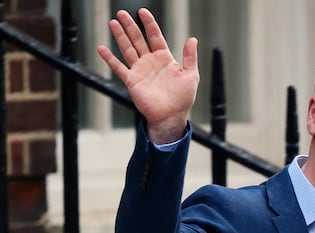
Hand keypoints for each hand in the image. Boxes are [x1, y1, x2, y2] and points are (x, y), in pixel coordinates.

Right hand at [97, 7, 198, 143]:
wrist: (171, 117)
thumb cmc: (182, 99)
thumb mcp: (191, 76)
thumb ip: (190, 57)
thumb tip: (192, 39)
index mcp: (164, 58)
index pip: (155, 36)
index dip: (149, 23)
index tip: (142, 11)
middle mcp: (150, 62)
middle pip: (138, 39)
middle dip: (130, 25)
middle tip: (122, 13)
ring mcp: (140, 71)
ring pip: (127, 49)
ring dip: (120, 36)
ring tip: (113, 22)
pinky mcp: (132, 81)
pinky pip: (119, 68)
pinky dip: (110, 59)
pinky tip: (102, 49)